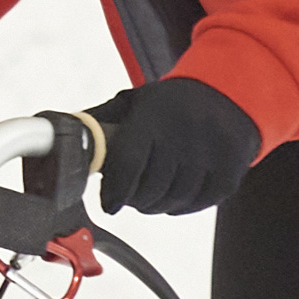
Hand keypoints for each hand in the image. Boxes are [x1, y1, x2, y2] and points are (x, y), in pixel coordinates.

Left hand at [95, 76, 260, 215]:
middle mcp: (184, 134)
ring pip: (172, 202)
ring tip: (151, 196)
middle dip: (134, 200)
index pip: (128, 164)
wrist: (229, 93)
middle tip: (129, 197)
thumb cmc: (171, 105)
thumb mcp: (137, 101)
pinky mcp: (230, 172)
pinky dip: (181, 206)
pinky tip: (175, 194)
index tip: (109, 204)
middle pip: (150, 190)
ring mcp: (211, 154)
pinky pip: (196, 205)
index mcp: (155, 115)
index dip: (114, 191)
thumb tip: (68, 140)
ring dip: (156, 205)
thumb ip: (103, 121)